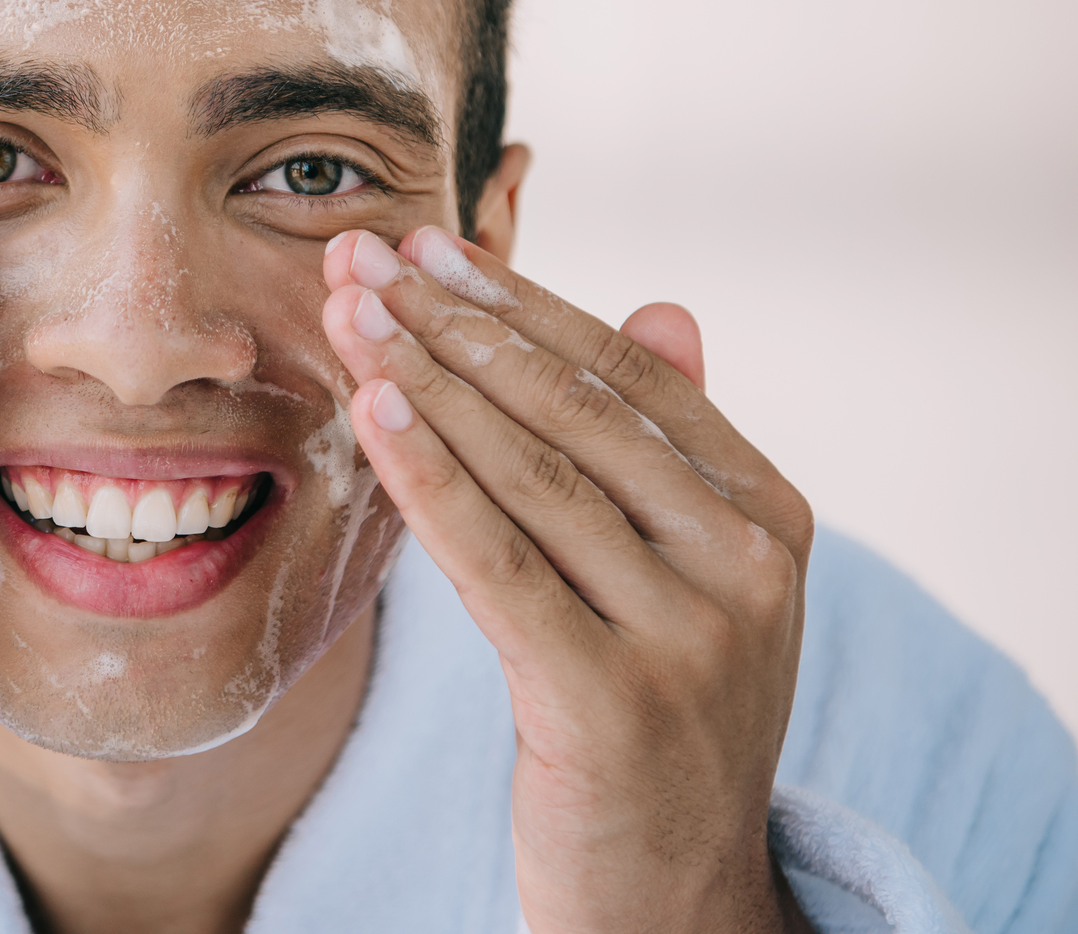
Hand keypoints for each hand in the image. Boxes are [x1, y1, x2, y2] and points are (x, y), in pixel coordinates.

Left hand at [322, 228, 813, 933]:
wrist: (677, 897)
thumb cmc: (658, 716)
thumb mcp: (692, 579)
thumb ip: (672, 449)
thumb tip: (670, 302)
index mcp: (769, 514)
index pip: (629, 375)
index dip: (520, 303)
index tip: (427, 249)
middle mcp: (749, 564)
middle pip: (571, 411)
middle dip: (451, 326)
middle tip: (360, 258)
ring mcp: (689, 635)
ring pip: (528, 475)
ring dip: (423, 382)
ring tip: (347, 315)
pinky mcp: (609, 701)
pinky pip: (496, 563)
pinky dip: (427, 477)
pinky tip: (370, 410)